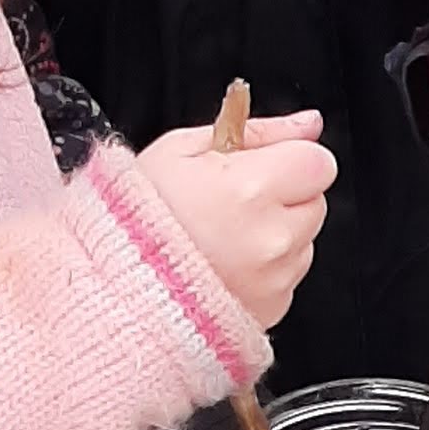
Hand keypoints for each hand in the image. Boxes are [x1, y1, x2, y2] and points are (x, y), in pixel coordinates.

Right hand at [138, 111, 335, 329]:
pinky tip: (223, 263)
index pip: (319, 161)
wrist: (109, 287)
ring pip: (304, 239)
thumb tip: (307, 122)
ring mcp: (273, 278)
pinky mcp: (272, 307)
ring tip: (220, 236)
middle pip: (314, 200)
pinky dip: (266, 268)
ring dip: (276, 233)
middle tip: (230, 202)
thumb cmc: (132, 219)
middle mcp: (270, 237)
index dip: (289, 159)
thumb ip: (257, 132)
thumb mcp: (181, 150)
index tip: (260, 166)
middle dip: (283, 195)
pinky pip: (289, 275)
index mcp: (251, 189)